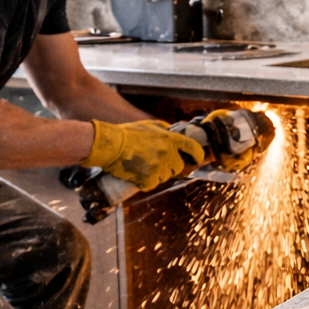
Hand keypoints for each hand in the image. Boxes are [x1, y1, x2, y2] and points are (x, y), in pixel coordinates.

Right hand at [82, 119, 204, 190]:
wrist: (111, 146)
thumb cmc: (127, 134)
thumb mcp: (150, 125)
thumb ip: (166, 130)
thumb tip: (177, 133)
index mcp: (170, 139)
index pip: (192, 148)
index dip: (197, 154)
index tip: (197, 158)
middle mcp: (167, 154)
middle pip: (179, 166)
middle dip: (171, 165)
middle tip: (157, 161)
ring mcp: (158, 168)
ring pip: (166, 176)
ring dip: (159, 173)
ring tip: (144, 164)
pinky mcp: (149, 180)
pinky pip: (153, 183)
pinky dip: (147, 181)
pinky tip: (138, 172)